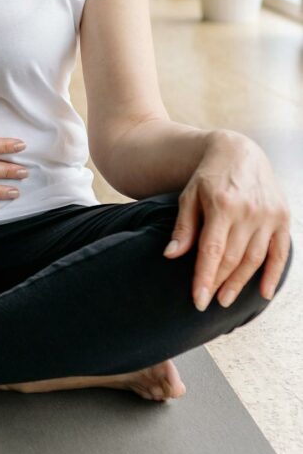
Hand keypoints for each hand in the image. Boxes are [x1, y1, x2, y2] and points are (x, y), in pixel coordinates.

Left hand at [163, 130, 291, 310]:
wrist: (239, 151)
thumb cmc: (208, 176)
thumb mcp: (189, 195)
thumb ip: (183, 227)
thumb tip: (171, 256)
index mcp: (222, 204)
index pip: (212, 250)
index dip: (204, 277)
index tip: (198, 300)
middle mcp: (248, 211)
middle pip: (233, 257)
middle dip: (219, 283)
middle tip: (209, 301)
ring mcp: (268, 214)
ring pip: (255, 258)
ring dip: (241, 282)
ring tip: (225, 299)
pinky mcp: (283, 216)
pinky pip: (280, 252)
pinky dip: (273, 274)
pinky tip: (262, 293)